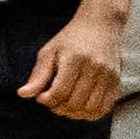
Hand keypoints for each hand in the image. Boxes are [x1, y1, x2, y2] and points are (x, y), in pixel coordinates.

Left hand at [19, 10, 127, 124]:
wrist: (101, 25)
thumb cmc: (71, 39)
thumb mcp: (50, 51)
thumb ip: (38, 75)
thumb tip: (23, 94)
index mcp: (75, 58)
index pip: (60, 92)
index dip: (47, 100)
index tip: (42, 97)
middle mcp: (94, 67)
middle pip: (74, 103)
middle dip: (59, 108)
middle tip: (53, 101)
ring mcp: (108, 75)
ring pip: (89, 109)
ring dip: (74, 113)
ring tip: (66, 104)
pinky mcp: (116, 81)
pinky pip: (104, 108)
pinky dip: (90, 113)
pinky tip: (80, 106)